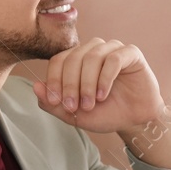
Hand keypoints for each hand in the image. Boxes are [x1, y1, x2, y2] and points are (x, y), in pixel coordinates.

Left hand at [32, 37, 168, 136]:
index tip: (57, 102)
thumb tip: (36, 87)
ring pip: (92, 56)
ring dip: (87, 83)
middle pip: (73, 58)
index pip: (58, 61)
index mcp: (77, 60)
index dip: (54, 80)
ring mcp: (112, 49)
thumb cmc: (105, 113)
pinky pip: (113, 58)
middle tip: (75, 107)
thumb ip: (53, 103)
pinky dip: (105, 78)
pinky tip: (103, 94)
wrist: (135, 120)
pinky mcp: (130, 53)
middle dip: (70, 85)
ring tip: (90, 103)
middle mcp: (93, 50)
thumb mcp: (74, 114)